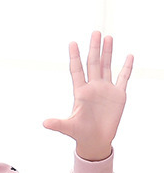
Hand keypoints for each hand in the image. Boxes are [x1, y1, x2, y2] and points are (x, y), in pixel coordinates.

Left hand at [43, 31, 132, 161]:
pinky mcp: (118, 95)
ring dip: (108, 53)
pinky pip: (123, 78)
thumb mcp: (68, 127)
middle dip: (94, 48)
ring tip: (108, 37)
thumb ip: (58, 124)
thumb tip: (44, 124)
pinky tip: (128, 56)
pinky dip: (126, 67)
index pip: (77, 70)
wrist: (95, 140)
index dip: (75, 57)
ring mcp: (106, 89)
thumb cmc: (80, 133)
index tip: (72, 43)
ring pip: (106, 66)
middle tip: (95, 32)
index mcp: (80, 92)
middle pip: (93, 63)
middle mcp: (93, 87)